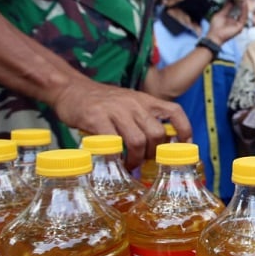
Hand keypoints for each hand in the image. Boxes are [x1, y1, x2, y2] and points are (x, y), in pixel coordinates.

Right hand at [51, 77, 191, 168]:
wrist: (70, 89)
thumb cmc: (102, 102)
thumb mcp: (129, 103)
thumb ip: (143, 118)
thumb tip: (160, 144)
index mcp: (145, 100)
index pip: (175, 111)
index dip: (184, 130)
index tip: (184, 147)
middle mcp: (134, 103)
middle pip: (157, 134)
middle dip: (155, 154)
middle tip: (146, 162)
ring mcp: (116, 110)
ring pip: (138, 141)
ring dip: (137, 159)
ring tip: (130, 166)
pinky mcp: (97, 119)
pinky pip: (114, 143)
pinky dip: (117, 157)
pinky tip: (115, 162)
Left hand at [207, 0, 249, 44]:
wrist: (215, 35)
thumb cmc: (216, 26)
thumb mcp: (221, 14)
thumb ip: (227, 7)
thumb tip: (230, 0)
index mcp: (231, 17)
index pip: (236, 9)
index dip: (237, 2)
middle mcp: (236, 20)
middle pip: (241, 10)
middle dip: (242, 3)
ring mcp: (239, 24)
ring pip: (244, 13)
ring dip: (245, 6)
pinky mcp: (240, 26)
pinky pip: (244, 17)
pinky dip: (245, 10)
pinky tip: (244, 4)